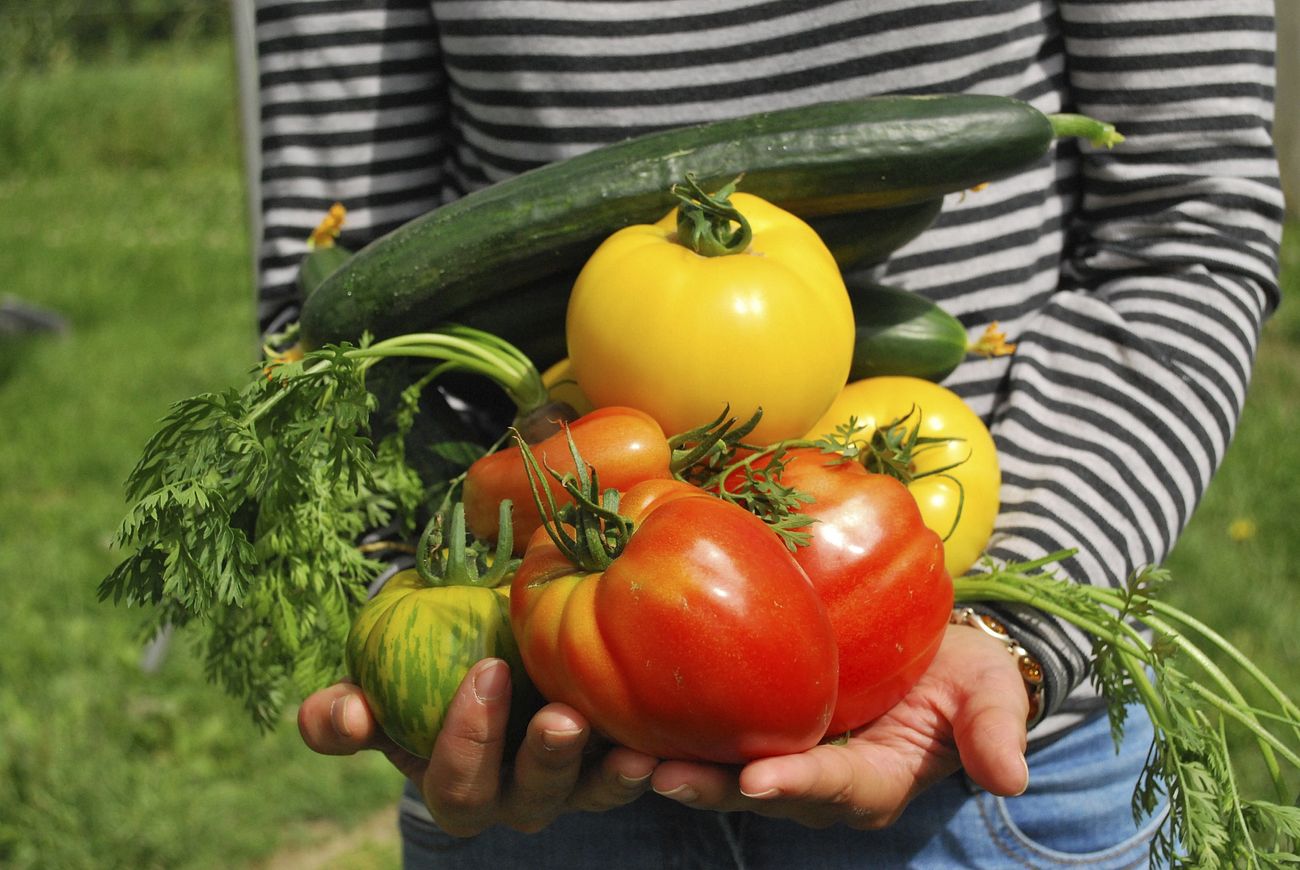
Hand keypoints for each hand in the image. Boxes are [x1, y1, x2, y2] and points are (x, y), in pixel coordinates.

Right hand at [297, 658, 658, 835]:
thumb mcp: (377, 691)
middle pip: (529, 799)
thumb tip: (343, 715)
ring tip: (631, 749)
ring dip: (609, 775)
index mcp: (456, 784)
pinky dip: (654, 760)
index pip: (455, 784)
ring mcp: (571, 785)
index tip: (485, 670)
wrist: (488, 660)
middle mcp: (515, 797)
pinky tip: (668, 738)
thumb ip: (345, 712)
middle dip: (544, 761)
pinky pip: (636, 771)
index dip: (466, 739)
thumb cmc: (423, 675)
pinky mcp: (616, 762)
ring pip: (591, 794)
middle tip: (560, 717)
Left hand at [649, 624, 1031, 828]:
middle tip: (661, 775)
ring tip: (624, 756)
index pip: (836, 788)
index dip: (799, 785)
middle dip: (713, 788)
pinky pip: (711, 734)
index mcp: (875, 780)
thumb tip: (1011, 778)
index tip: (760, 779)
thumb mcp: (989, 692)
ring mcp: (783, 756)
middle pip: (761, 792)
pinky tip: (625, 710)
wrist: (930, 649)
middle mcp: (819, 782)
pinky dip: (672, 728)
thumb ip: (993, 729)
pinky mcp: (755, 725)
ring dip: (676, 767)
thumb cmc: (961, 671)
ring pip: (723, 772)